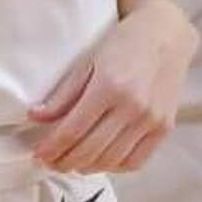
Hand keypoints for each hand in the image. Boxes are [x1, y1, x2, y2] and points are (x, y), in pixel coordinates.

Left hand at [28, 0, 197, 172]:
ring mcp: (151, 120)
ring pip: (110, 160)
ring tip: (72, 162)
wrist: (165, 34)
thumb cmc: (125, 43)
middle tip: (50, 162)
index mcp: (109, 86)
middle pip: (90, 150)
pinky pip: (135, 162)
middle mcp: (133, 106)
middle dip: (64, 161)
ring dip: (86, 167)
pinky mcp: (164, 128)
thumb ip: (63, 94)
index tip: (38, 155)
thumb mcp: (88, 61)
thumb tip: (35, 117)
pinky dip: (114, 167)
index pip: (73, 130)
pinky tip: (101, 160)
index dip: (51, 148)